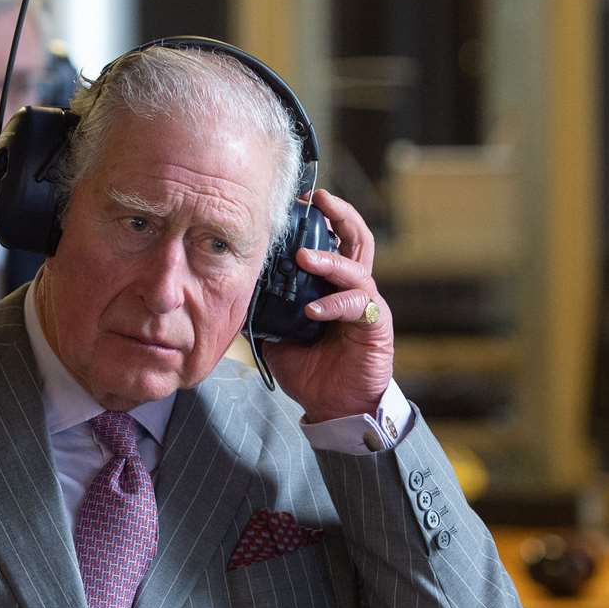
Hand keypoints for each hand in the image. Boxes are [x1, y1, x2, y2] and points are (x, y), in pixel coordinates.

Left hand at [262, 189, 393, 422]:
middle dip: (339, 214)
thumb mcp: (277, 335)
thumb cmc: (310, 369)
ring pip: (357, 267)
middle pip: (357, 237)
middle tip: (317, 200)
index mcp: (333, 285)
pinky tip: (313, 308)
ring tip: (302, 257)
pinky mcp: (376, 326)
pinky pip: (358, 305)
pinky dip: (334, 303)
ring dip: (329, 259)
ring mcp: (368, 305)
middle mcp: (354, 288)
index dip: (318, 218)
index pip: (332, 240)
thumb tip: (232, 288)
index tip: (297, 202)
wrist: (335, 407)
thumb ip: (264, 309)